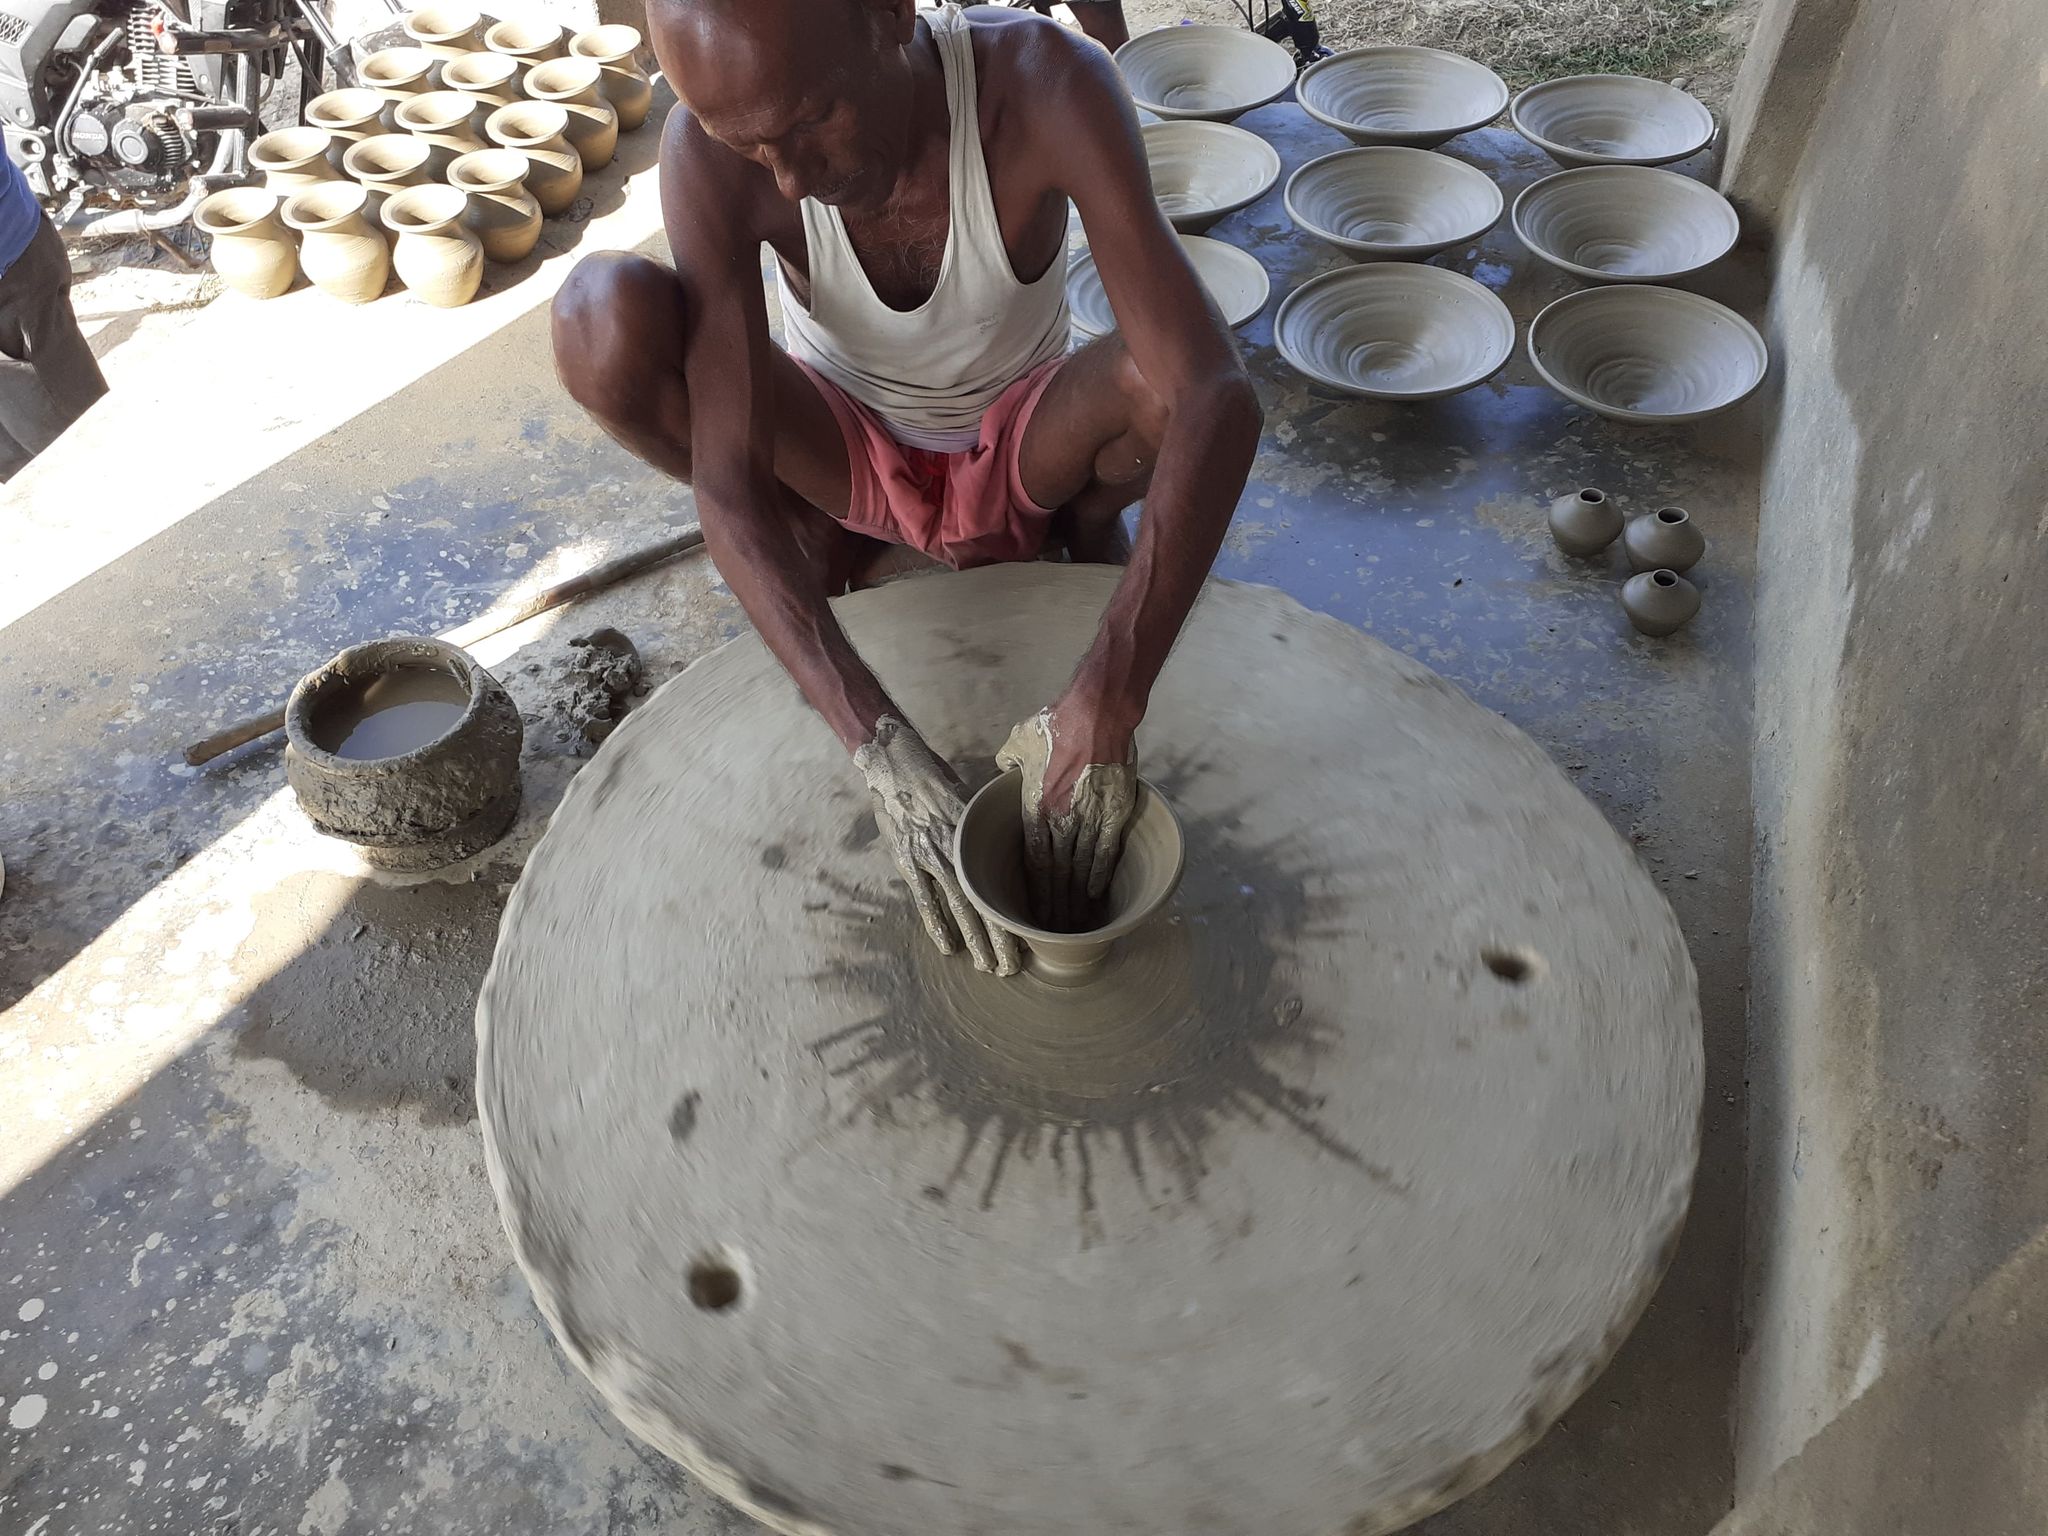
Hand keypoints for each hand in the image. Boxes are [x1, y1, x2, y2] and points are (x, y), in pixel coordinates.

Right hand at [853, 716, 1021, 975]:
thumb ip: (988, 826)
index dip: (1017, 912)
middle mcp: (961, 849)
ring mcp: (932, 856)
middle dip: (1001, 939)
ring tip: (988, 966)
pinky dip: (936, 924)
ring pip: (960, 907)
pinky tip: (949, 948)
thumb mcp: (971, 798)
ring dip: (975, 940)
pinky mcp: (907, 860)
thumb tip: (1015, 844)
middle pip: (987, 902)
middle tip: (1014, 967)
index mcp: (980, 836)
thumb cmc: (938, 782)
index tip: (1032, 937)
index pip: (1005, 882)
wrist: (898, 766)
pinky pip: (924, 899)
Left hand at [996, 700, 1136, 930]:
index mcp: (1034, 806)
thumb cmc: (1056, 724)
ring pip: (1080, 867)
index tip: (1033, 909)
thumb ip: (1006, 760)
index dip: (1034, 888)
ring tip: (1073, 919)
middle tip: (1053, 926)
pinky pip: (1106, 850)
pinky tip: (1094, 894)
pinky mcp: (1114, 811)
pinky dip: (1100, 875)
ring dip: (1076, 897)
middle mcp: (1060, 818)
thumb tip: (1002, 767)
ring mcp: (1088, 817)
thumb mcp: (1018, 741)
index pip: (1033, 859)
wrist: (1097, 711)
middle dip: (1054, 902)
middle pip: (1056, 872)